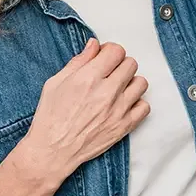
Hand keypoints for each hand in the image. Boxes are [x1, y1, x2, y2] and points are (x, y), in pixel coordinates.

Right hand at [22, 39, 149, 182]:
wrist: (52, 151)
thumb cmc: (50, 117)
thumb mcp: (56, 83)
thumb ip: (79, 61)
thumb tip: (94, 45)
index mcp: (88, 78)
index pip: (116, 51)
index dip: (110, 51)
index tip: (105, 57)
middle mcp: (106, 92)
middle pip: (131, 64)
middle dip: (120, 65)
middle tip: (110, 73)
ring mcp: (118, 109)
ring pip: (141, 83)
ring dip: (130, 83)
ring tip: (118, 89)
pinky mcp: (124, 126)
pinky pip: (145, 106)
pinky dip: (137, 104)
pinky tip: (123, 105)